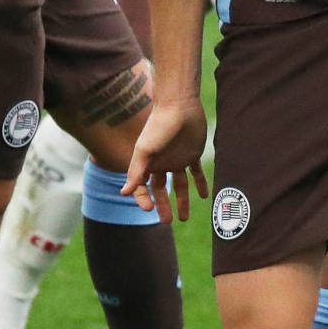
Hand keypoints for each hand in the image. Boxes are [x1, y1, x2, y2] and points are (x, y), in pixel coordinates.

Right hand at [123, 94, 209, 220]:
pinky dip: (201, 184)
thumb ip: (136, 172)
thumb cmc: (159, 126)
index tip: (148, 210)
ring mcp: (177, 160)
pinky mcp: (193, 155)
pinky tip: (204, 196)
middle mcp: (162, 163)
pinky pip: (197, 173)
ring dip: (182, 200)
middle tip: (168, 221)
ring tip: (184, 218)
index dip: (143, 199)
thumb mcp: (145, 150)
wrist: (180, 106)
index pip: (142, 187)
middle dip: (163, 205)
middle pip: (161, 189)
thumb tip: (123, 193)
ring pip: (179, 185)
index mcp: (147, 163)